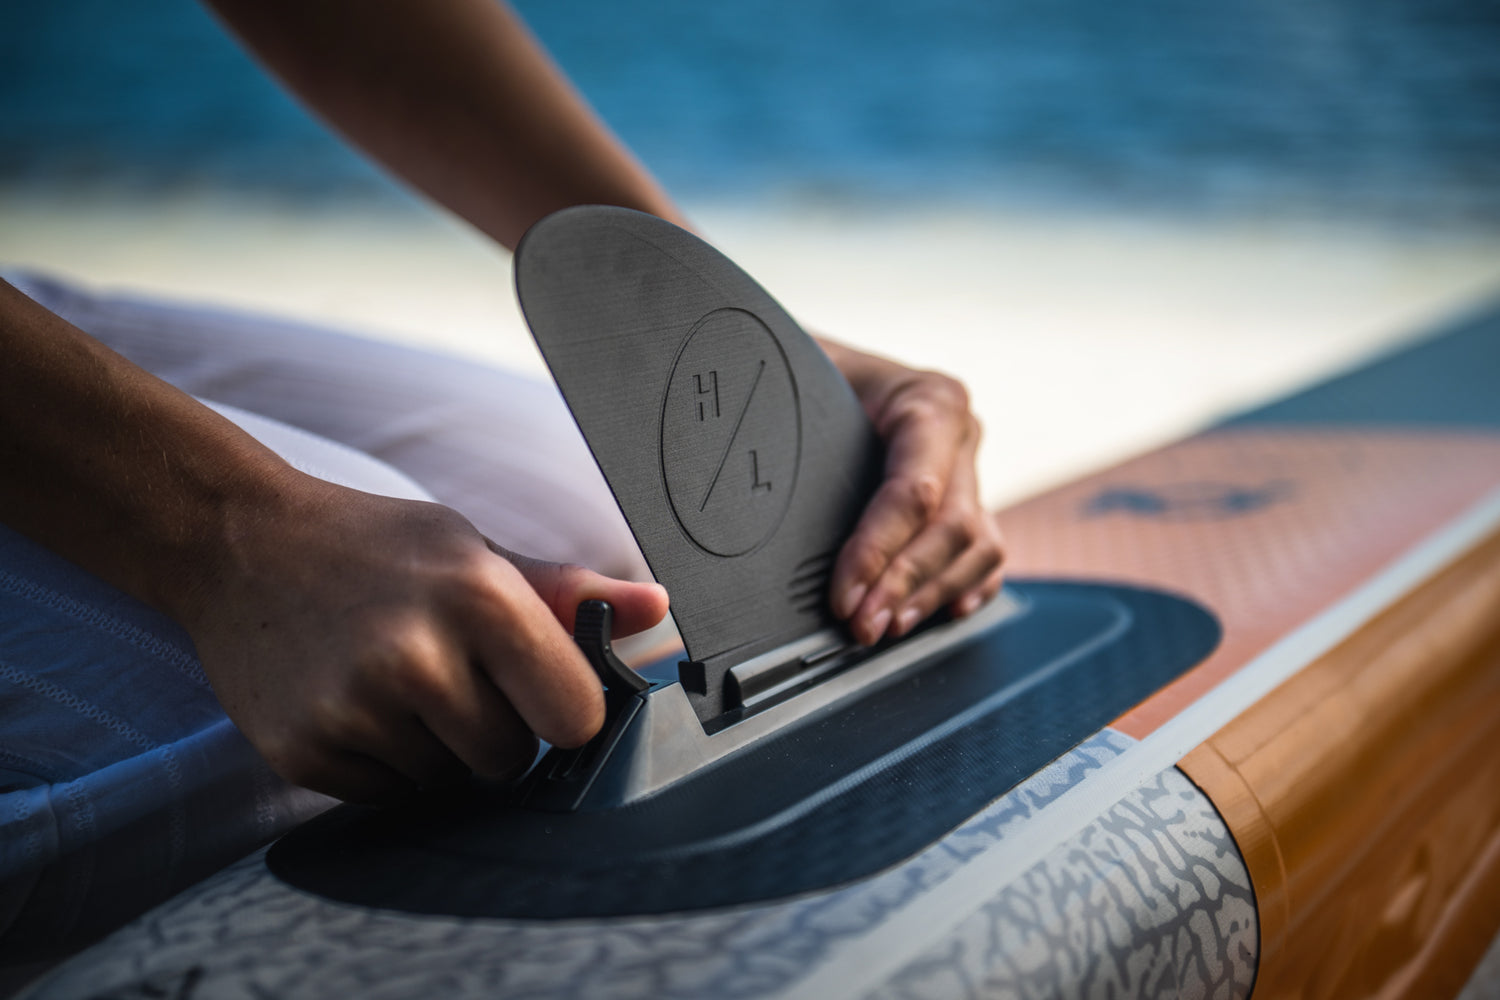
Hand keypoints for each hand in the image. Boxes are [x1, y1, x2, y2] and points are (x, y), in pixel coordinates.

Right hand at [180, 471, 668, 802]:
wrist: (241, 546)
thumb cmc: (377, 547)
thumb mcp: (475, 549)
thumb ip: (569, 591)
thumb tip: (658, 609)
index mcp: (479, 598)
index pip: (575, 716)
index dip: (561, 708)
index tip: (537, 689)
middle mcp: (417, 657)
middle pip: (511, 759)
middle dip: (495, 727)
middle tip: (449, 670)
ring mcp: (355, 710)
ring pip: (450, 781)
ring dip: (436, 746)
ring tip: (395, 678)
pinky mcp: (306, 752)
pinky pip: (389, 794)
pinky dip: (384, 762)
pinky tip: (357, 701)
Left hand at [820, 340, 1004, 645]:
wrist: (823, 358)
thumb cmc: (809, 365)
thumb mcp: (800, 374)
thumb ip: (790, 416)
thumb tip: (750, 472)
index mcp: (929, 399)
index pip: (916, 490)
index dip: (879, 551)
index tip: (843, 596)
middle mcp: (959, 434)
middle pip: (951, 527)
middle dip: (903, 584)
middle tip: (860, 626)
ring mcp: (969, 468)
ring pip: (977, 547)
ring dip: (932, 595)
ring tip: (887, 627)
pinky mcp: (967, 497)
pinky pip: (984, 551)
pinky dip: (967, 585)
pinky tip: (943, 613)